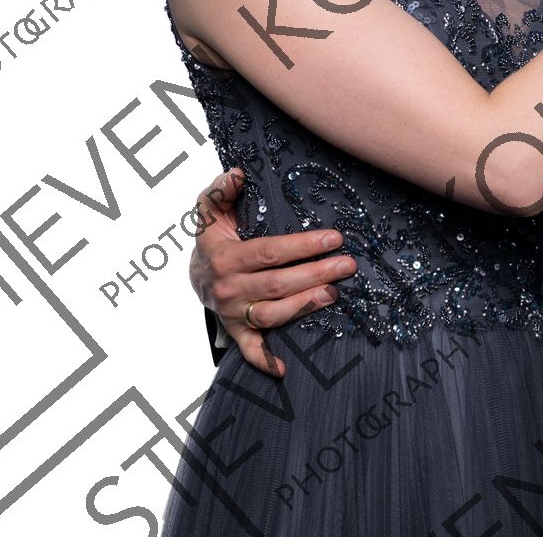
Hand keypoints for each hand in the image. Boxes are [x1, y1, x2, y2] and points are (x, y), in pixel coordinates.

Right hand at [188, 167, 356, 377]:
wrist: (194, 273)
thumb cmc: (213, 236)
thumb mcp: (210, 209)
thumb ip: (221, 189)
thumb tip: (237, 174)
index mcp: (226, 256)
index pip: (270, 252)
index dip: (303, 246)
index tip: (334, 238)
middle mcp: (229, 287)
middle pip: (278, 284)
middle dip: (316, 274)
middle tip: (347, 265)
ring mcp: (233, 312)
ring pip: (272, 314)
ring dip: (304, 306)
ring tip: (334, 294)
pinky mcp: (237, 330)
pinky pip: (249, 350)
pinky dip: (264, 360)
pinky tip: (284, 369)